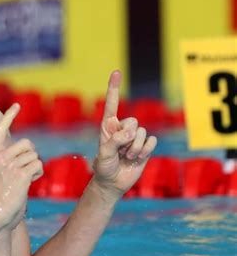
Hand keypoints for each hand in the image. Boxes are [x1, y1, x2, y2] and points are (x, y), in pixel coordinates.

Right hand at [0, 103, 42, 228]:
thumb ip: (9, 159)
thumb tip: (29, 150)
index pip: (1, 128)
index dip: (10, 115)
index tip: (17, 104)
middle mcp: (0, 156)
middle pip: (28, 143)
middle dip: (31, 156)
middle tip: (23, 170)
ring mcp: (10, 165)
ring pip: (35, 156)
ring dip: (34, 168)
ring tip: (23, 180)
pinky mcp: (21, 175)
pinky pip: (38, 166)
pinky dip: (37, 174)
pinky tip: (28, 183)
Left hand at [92, 71, 156, 197]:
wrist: (113, 183)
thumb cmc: (104, 167)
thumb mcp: (104, 155)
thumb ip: (115, 141)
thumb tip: (130, 132)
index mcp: (108, 126)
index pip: (112, 104)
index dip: (113, 87)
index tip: (116, 71)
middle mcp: (122, 128)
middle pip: (133, 121)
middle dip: (127, 138)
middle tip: (119, 151)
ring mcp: (134, 137)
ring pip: (142, 132)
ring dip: (134, 148)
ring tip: (126, 157)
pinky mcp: (145, 146)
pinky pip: (151, 141)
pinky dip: (145, 151)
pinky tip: (136, 158)